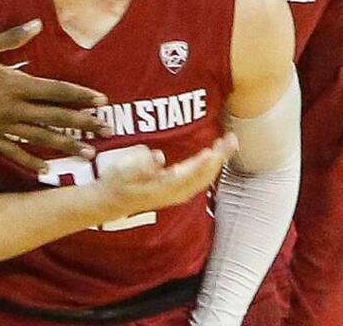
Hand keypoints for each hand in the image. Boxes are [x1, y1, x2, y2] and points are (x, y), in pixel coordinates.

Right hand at [0, 20, 112, 171]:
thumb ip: (10, 38)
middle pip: (55, 116)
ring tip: (89, 153)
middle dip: (83, 122)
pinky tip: (47, 169)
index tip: (102, 100)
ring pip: (40, 137)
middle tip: (107, 129)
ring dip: (66, 145)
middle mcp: (11, 108)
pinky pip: (14, 152)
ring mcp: (0, 126)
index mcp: (13, 84)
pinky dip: (31, 161)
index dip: (80, 95)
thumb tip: (37, 24)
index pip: (55, 90)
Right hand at [90, 134, 238, 224]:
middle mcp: (174, 193)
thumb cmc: (116, 183)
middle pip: (203, 177)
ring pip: (204, 178)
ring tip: (228, 143)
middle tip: (232, 139)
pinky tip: (215, 155)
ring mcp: (177, 193)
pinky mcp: (177, 190)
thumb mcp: (122, 170)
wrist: (111, 202)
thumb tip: (158, 157)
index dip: (203, 163)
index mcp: (162, 188)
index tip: (214, 150)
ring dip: (218, 161)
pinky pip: (200, 179)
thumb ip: (140, 164)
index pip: (188, 175)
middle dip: (219, 158)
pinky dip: (210, 166)